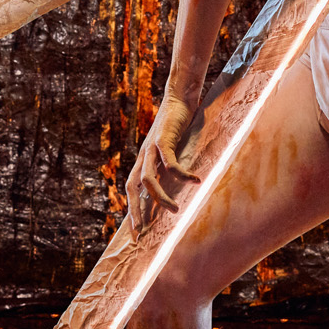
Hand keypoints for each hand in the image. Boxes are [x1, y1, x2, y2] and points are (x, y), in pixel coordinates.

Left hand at [127, 91, 201, 227]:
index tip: (136, 231)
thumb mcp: (171, 150)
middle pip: (133, 187)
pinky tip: (195, 181)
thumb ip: (169, 166)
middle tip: (141, 230)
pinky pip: (170, 162)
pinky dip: (181, 174)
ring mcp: (151, 148)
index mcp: (144, 160)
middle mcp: (144, 156)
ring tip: (175, 211)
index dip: (133, 208)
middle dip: (136, 209)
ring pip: (148, 179)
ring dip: (160, 197)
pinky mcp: (164, 139)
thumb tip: (177, 186)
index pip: (133, 189)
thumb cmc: (177, 125)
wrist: (179, 97)